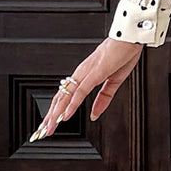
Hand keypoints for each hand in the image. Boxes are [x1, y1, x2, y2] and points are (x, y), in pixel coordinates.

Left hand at [28, 38, 143, 141]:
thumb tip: (94, 115)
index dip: (55, 112)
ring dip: (55, 114)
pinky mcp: (94, 73)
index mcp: (84, 76)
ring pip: (65, 97)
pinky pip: (80, 92)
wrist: (131, 37)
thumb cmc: (124, 53)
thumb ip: (104, 99)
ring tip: (47, 128)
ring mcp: (85, 73)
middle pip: (60, 99)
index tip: (48, 125)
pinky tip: (64, 116)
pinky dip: (71, 105)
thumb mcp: (115, 82)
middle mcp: (80, 74)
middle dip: (49, 118)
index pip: (65, 97)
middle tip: (40, 133)